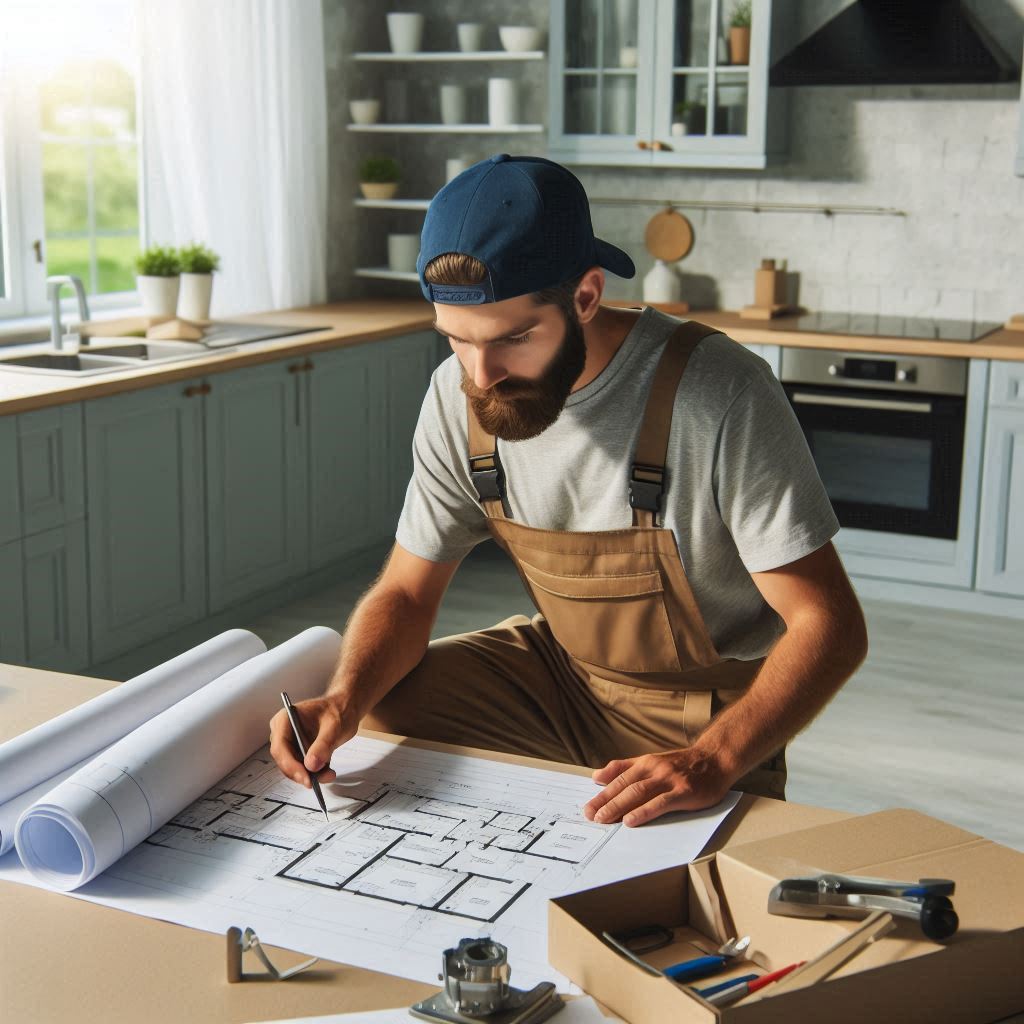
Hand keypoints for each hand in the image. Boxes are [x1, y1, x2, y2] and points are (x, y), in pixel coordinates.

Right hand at [268, 696, 356, 787]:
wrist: (344, 709)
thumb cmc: (338, 710)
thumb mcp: (334, 726)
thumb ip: (323, 745)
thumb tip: (311, 765)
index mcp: (285, 719)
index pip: (280, 746)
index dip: (290, 765)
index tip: (305, 777)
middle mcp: (283, 732)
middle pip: (284, 760)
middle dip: (300, 773)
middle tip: (317, 782)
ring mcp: (290, 743)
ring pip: (293, 767)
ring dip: (309, 776)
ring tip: (329, 774)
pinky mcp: (298, 753)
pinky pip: (302, 768)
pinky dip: (314, 774)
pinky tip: (328, 772)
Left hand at [582, 748, 731, 826]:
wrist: (715, 759)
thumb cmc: (682, 764)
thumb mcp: (651, 761)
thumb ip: (624, 768)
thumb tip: (597, 776)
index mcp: (645, 763)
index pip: (618, 779)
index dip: (602, 793)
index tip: (588, 807)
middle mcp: (654, 769)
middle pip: (625, 786)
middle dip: (605, 801)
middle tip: (590, 815)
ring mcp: (669, 780)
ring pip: (638, 793)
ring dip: (619, 806)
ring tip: (604, 819)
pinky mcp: (683, 791)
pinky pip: (660, 802)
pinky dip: (644, 811)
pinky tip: (631, 820)